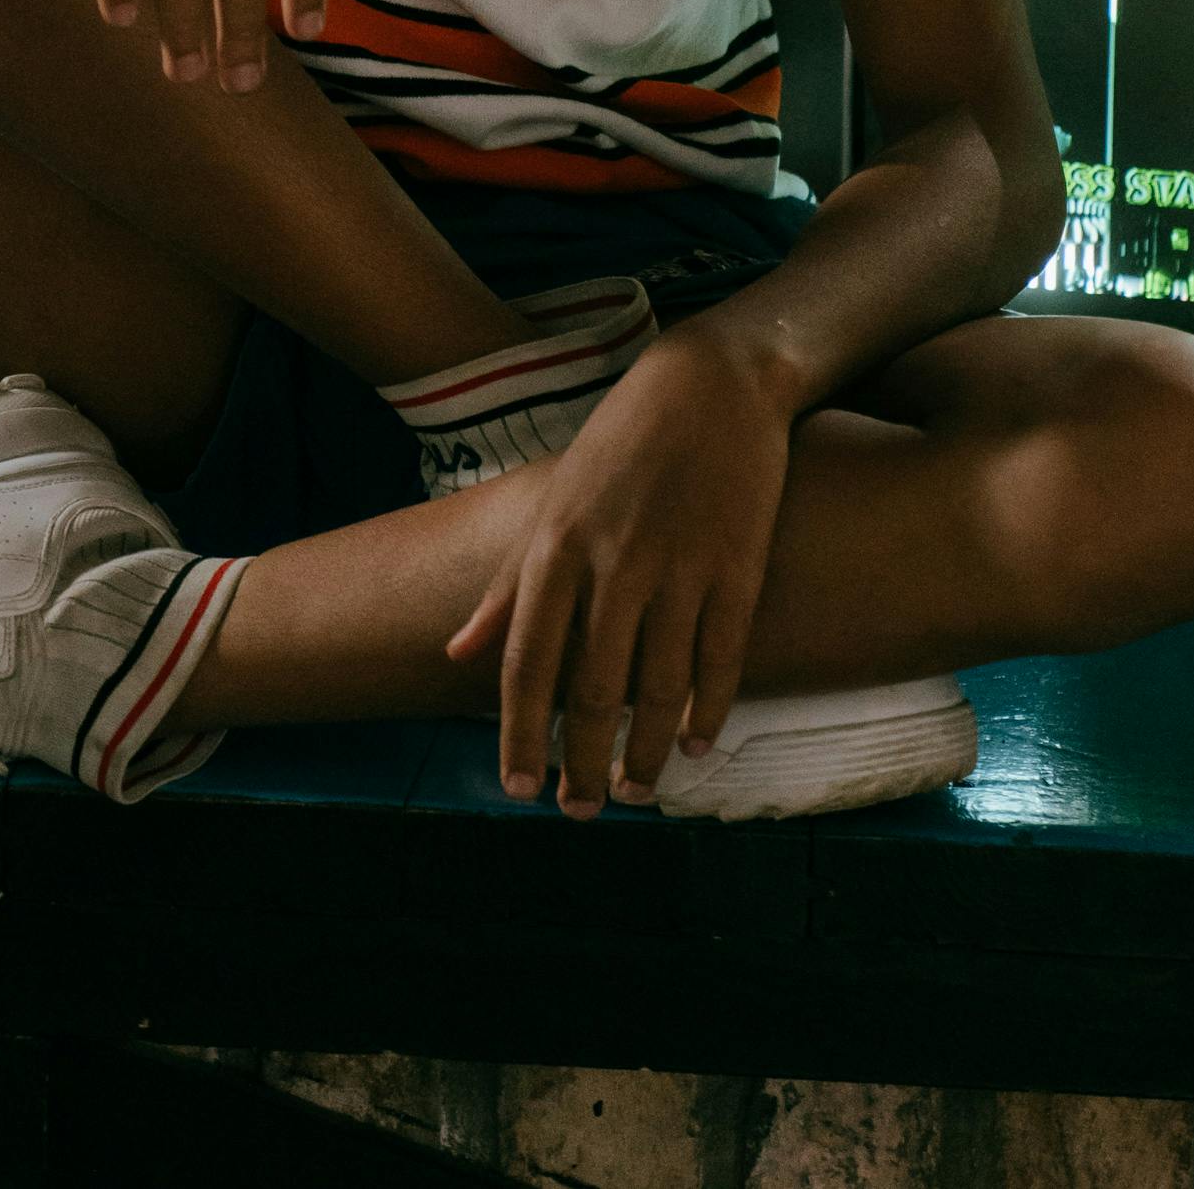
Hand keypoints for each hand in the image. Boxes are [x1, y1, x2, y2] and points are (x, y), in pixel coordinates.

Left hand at [446, 322, 789, 814]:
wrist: (713, 382)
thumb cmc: (620, 445)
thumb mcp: (552, 504)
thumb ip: (506, 586)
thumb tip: (455, 656)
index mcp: (556, 546)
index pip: (527, 663)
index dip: (520, 735)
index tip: (519, 789)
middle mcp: (614, 561)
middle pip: (593, 691)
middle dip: (583, 763)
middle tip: (581, 811)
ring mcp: (681, 565)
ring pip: (660, 689)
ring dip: (648, 753)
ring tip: (638, 790)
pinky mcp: (739, 565)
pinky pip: (722, 659)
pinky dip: (709, 712)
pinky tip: (697, 745)